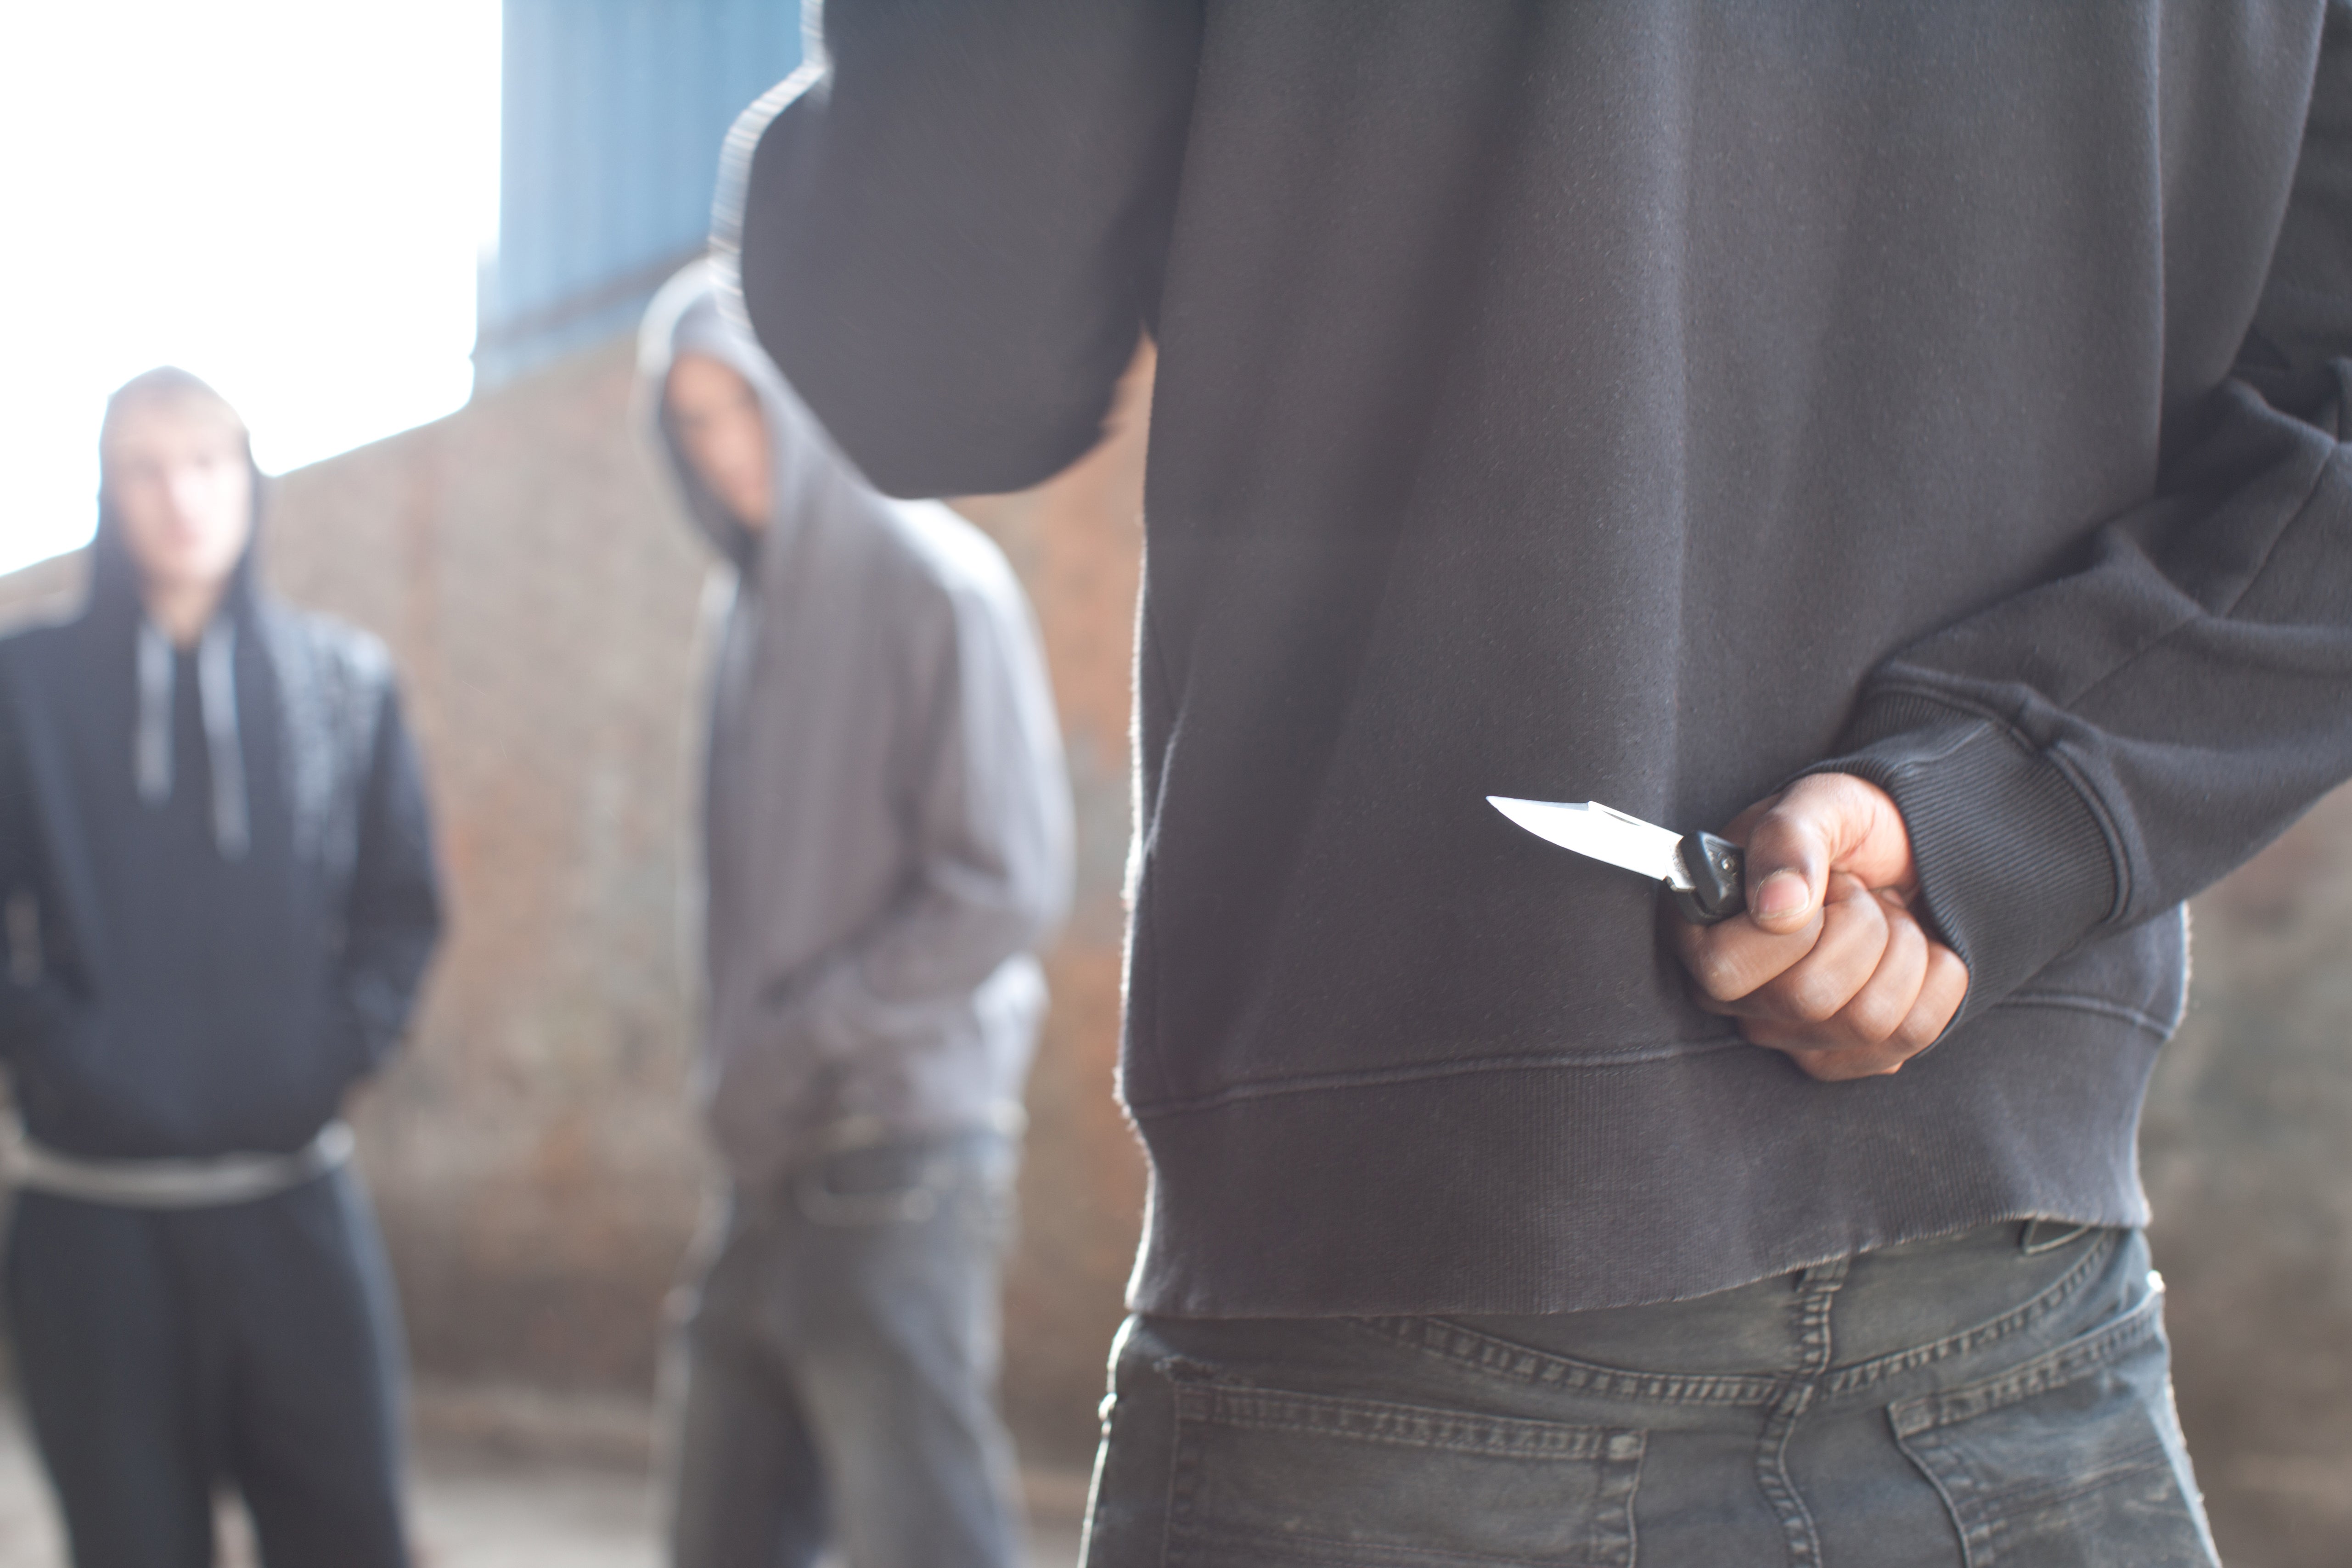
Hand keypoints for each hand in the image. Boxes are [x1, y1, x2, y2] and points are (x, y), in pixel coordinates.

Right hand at [1670, 773, 1968, 1080]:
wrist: (1909, 853)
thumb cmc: (1850, 829)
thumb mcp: (1819, 804)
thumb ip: (1787, 839)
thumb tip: (1775, 907)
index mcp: (1701, 937)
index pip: (1725, 971)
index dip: (1795, 925)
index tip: (1821, 883)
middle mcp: (1737, 1001)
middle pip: (1809, 999)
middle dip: (1862, 926)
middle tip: (1859, 894)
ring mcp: (1795, 1037)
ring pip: (1868, 1021)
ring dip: (1902, 949)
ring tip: (1885, 918)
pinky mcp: (1854, 1056)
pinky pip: (1914, 1034)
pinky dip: (1936, 976)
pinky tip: (1914, 950)